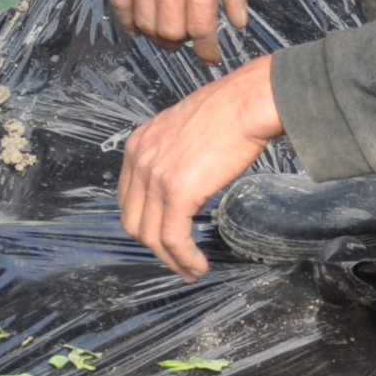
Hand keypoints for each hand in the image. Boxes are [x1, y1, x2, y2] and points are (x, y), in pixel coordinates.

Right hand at [109, 0, 249, 67]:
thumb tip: (238, 21)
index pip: (203, 27)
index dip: (207, 49)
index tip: (211, 56)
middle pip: (171, 31)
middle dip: (183, 43)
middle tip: (191, 38)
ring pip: (144, 23)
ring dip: (158, 36)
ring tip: (168, 32)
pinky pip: (120, 4)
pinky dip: (129, 22)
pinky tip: (139, 25)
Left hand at [117, 55, 280, 279]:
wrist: (247, 104)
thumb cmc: (228, 112)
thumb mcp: (184, 130)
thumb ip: (174, 155)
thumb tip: (185, 180)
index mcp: (138, 144)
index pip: (128, 197)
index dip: (144, 223)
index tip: (163, 238)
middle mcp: (139, 159)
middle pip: (133, 220)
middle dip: (154, 247)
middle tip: (176, 261)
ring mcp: (155, 176)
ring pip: (151, 235)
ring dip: (171, 260)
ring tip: (190, 271)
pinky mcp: (178, 192)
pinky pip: (173, 238)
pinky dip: (183, 258)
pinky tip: (197, 266)